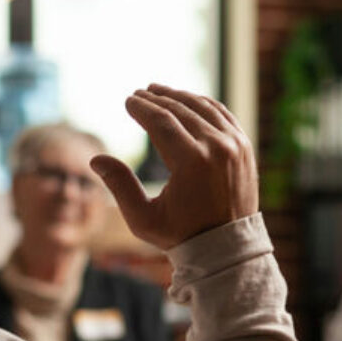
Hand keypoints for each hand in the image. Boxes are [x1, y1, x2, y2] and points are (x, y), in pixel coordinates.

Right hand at [89, 83, 258, 249]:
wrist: (226, 248)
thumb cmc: (181, 235)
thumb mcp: (143, 219)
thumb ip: (119, 186)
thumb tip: (95, 159)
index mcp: (192, 162)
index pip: (161, 122)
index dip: (142, 108)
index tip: (128, 100)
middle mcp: (217, 147)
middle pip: (181, 110)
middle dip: (157, 99)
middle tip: (140, 94)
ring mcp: (235, 145)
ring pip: (203, 108)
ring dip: (179, 97)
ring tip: (160, 92)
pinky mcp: (245, 147)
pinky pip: (222, 115)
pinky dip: (203, 105)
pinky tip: (188, 102)